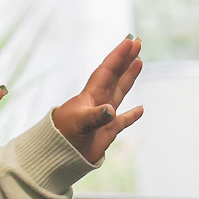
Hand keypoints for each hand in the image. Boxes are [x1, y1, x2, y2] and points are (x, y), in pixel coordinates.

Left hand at [53, 36, 144, 164]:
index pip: (107, 71)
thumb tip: (111, 110)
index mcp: (90, 95)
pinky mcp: (107, 131)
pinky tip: (141, 108)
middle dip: (125, 60)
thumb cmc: (63, 136)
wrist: (57, 156)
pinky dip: (132, 115)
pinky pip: (123, 120)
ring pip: (120, 92)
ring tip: (139, 62)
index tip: (129, 42)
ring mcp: (104, 116)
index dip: (118, 56)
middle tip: (138, 43)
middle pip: (115, 76)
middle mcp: (98, 101)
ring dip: (129, 78)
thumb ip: (95, 116)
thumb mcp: (78, 123)